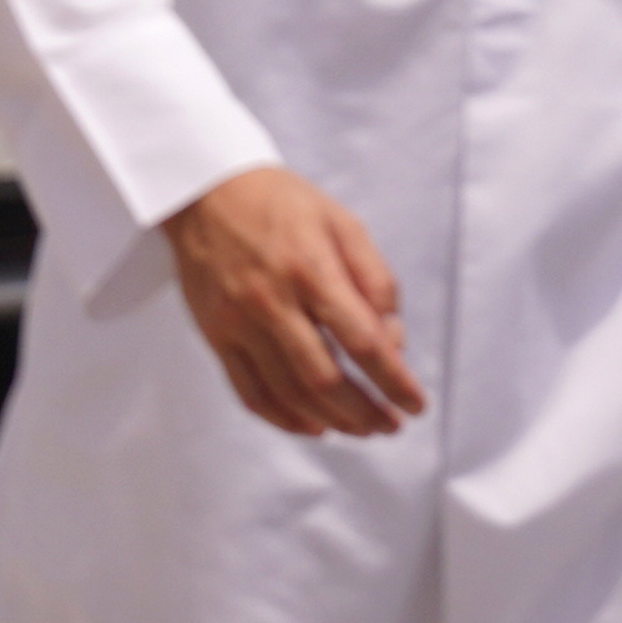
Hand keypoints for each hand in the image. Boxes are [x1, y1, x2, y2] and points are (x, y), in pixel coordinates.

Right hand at [165, 165, 424, 438]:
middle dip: (366, 412)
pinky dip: (284, 418)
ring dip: (332, 421)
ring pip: (289, 393)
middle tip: (391, 425)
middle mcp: (273, 301)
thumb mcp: (343, 224)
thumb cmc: (283, 205)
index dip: (393, 381)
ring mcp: (239, 323)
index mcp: (312, 268)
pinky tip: (312, 426)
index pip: (362, 342)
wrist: (205, 192)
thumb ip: (376, 280)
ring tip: (361, 429)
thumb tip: (393, 341)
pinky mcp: (216, 336)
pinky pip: (250, 393)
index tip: (416, 404)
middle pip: (325, 379)